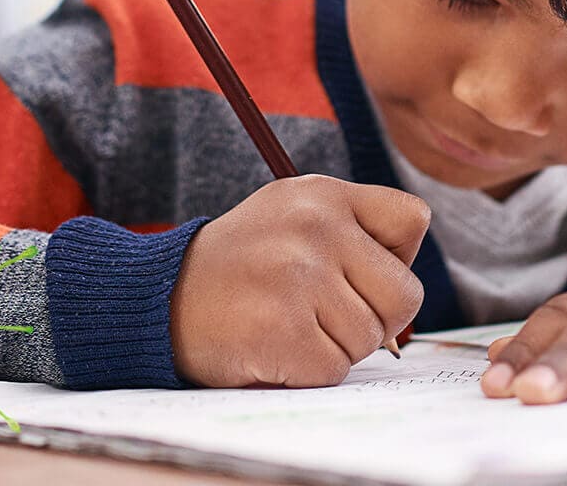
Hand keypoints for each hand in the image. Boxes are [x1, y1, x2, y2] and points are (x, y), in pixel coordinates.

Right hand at [170, 174, 429, 386]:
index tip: (358, 271)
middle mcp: (314, 226)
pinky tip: (272, 347)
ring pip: (370, 338)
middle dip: (373, 318)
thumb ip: (353, 236)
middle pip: (404, 295)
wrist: (154, 297)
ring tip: (287, 325)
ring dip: (334, 347)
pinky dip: (306, 372)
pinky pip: (334, 369)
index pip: (411, 219)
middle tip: (323, 314)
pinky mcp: (283, 329)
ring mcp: (298, 276)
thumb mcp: (291, 217)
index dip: (395, 258)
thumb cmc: (239, 268)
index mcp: (323, 194)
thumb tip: (406, 299)